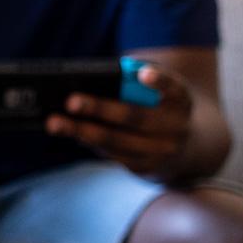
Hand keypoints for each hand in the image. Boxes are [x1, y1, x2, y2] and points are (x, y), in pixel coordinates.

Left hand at [46, 62, 192, 178]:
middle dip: (100, 109)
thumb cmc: (160, 108)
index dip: (159, 80)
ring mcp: (163, 151)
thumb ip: (134, 83)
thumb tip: (91, 80)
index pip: (173, 87)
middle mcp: (176, 126)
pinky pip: (114, 155)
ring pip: (118, 141)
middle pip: (134, 117)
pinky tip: (70, 132)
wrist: (188, 147)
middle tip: (70, 101)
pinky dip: (90, 142)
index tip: (142, 74)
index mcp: (181, 99)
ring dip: (82, 132)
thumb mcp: (159, 93)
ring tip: (55, 122)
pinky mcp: (147, 168)